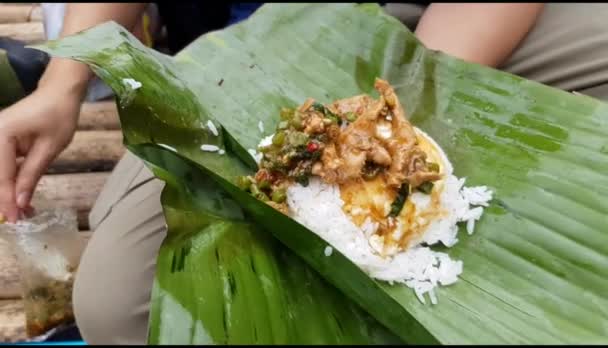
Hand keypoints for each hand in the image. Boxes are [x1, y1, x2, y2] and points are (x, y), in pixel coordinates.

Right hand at [0, 86, 80, 221]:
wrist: (59, 92)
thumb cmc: (59, 115)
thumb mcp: (50, 148)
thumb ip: (31, 174)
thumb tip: (20, 202)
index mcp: (0, 134)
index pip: (2, 175)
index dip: (8, 199)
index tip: (15, 219)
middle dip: (4, 198)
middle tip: (19, 219)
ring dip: (7, 191)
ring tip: (23, 211)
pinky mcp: (0, 140)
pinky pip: (2, 165)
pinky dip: (10, 180)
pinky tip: (21, 196)